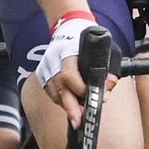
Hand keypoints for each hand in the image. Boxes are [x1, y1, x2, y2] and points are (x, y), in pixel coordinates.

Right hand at [36, 13, 112, 128]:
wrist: (69, 26)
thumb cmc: (89, 40)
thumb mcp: (105, 50)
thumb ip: (107, 72)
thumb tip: (104, 94)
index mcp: (68, 52)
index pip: (68, 75)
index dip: (80, 89)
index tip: (90, 97)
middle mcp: (53, 59)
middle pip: (58, 87)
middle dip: (69, 107)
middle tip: (78, 122)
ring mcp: (45, 65)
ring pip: (53, 91)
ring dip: (65, 104)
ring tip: (77, 114)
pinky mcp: (42, 71)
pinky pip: (49, 90)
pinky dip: (59, 99)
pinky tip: (68, 103)